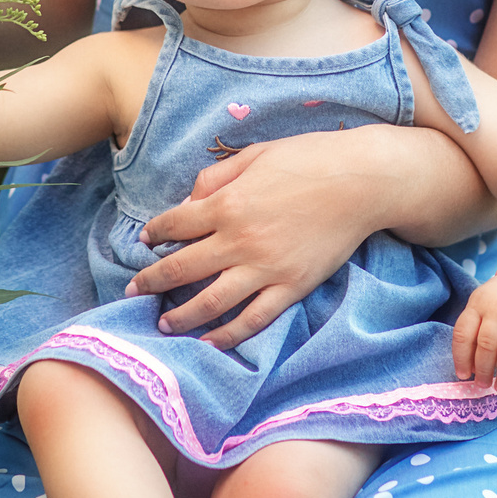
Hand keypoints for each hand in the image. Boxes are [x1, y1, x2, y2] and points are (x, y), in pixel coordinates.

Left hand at [126, 127, 440, 350]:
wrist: (362, 182)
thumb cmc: (308, 159)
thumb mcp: (254, 155)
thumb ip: (216, 177)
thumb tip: (189, 202)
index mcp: (226, 202)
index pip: (175, 224)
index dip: (155, 233)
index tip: (144, 242)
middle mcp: (239, 240)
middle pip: (182, 268)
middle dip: (152, 282)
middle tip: (134, 292)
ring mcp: (265, 268)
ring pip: (211, 302)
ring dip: (182, 317)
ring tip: (164, 325)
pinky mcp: (291, 287)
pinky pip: (254, 319)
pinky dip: (229, 335)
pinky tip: (211, 342)